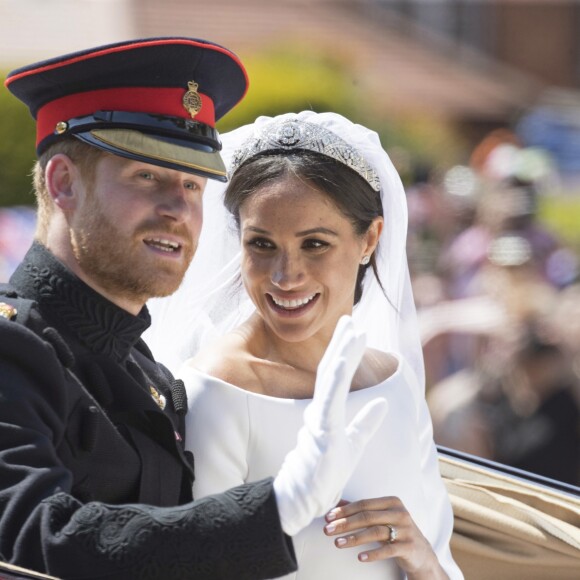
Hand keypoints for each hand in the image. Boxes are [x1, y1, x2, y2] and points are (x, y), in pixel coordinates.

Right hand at [273, 316, 387, 535]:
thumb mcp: (354, 443)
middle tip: (350, 318)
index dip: (346, 351)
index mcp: (328, 410)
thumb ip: (366, 422)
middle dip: (342, 343)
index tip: (356, 330)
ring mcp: (320, 418)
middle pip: (332, 369)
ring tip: (351, 331)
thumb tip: (381, 400)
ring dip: (341, 352)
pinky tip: (342, 360)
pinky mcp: (322, 431)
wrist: (307, 498)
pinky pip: (329, 400)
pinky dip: (335, 378)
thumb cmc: (325, 472)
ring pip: (330, 379)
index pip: (337, 375)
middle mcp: (321, 409)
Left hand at [324, 497, 448, 579]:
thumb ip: (362, 511)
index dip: (344, 510)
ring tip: (337, 544)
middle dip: (345, 523)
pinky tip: (359, 557)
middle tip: (327, 530)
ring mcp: (406, 530)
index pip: (363, 504)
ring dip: (354, 538)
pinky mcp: (409, 547)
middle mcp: (400, 513)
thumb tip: (336, 504)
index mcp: (392, 502)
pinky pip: (388, 550)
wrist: (422, 554)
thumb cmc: (396, 532)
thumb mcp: (381, 518)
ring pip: (375, 532)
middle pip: (367, 517)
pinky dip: (372, 553)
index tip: (328, 517)